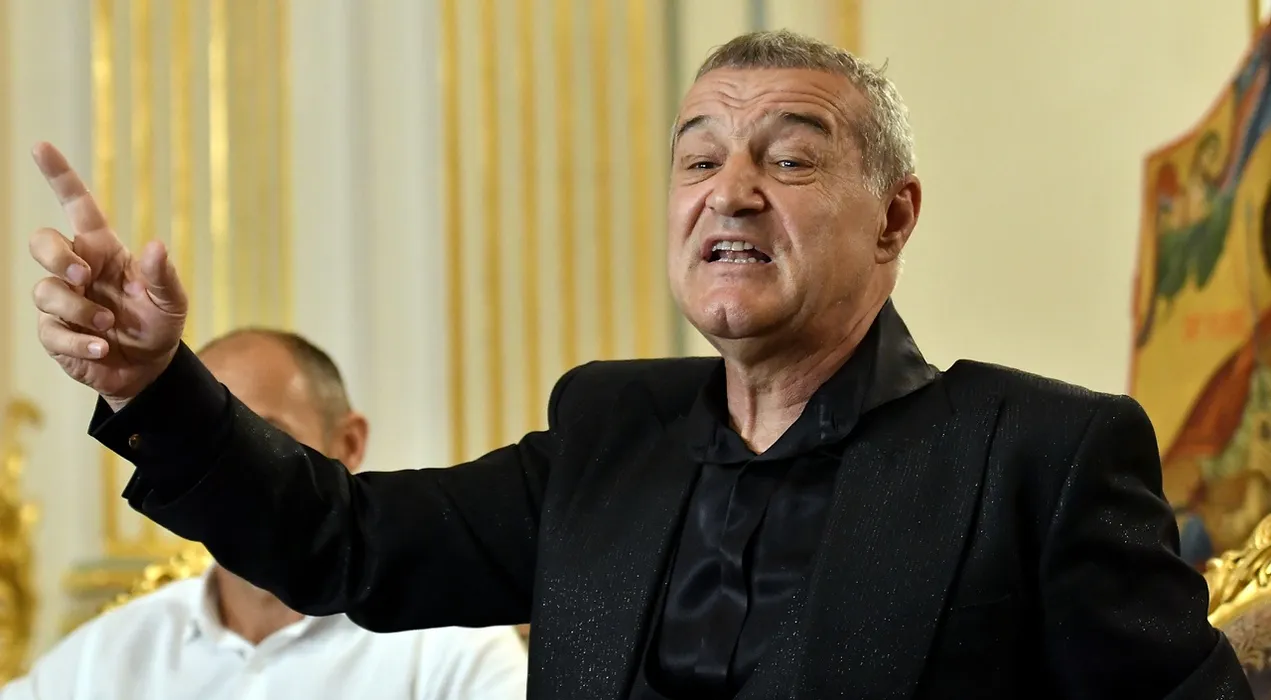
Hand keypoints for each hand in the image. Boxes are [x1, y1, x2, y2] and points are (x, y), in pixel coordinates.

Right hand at [28, 142, 187, 408]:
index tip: (40, 147)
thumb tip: (156, 245)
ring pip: (46, 291)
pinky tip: (102, 348)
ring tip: (107, 326)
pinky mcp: (54, 332)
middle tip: (83, 275)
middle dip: (55, 256)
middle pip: (42, 242)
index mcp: (104, 250)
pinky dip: (78, 342)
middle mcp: (78, 269)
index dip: (59, 176)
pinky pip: (52, 330)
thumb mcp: (171, 301)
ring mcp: (62, 301)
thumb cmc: (158, 324)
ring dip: (78, 309)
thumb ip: (163, 275)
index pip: (77, 205)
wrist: (148, 368)